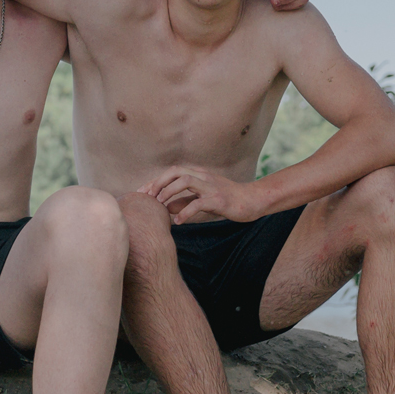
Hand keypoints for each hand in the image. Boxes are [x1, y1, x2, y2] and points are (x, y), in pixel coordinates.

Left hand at [139, 166, 263, 223]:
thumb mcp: (202, 199)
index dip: (155, 181)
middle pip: (176, 171)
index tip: (142, 193)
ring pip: (186, 181)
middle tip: (147, 197)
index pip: (172, 172)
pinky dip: (185, 212)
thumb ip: (185, 201)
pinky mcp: (219, 200)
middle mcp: (203, 177)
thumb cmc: (227, 200)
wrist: (252, 201)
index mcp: (198, 175)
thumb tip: (165, 207)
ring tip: (160, 205)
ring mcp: (211, 187)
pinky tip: (178, 221)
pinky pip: (199, 203)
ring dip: (169, 192)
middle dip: (158, 182)